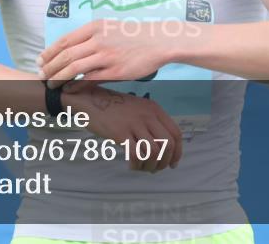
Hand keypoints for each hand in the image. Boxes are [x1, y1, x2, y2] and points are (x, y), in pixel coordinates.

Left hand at [39, 18, 180, 88]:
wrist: (159, 41)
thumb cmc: (134, 35)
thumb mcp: (110, 28)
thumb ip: (91, 37)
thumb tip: (72, 48)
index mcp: (95, 27)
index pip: (64, 40)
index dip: (49, 52)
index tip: (40, 60)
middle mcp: (98, 40)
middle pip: (66, 55)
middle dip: (50, 67)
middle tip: (41, 76)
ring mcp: (106, 56)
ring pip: (74, 68)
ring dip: (59, 78)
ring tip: (51, 85)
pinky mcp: (115, 71)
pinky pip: (90, 80)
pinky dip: (76, 86)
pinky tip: (68, 90)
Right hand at [63, 85, 182, 171]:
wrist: (90, 100)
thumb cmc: (115, 107)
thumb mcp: (139, 108)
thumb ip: (152, 122)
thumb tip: (163, 148)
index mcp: (155, 109)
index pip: (176, 133)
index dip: (177, 152)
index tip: (172, 164)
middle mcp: (148, 115)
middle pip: (168, 144)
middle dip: (164, 162)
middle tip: (155, 169)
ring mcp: (134, 124)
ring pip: (153, 151)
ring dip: (150, 165)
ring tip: (142, 167)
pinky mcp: (120, 133)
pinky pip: (136, 154)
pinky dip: (137, 165)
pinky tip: (132, 165)